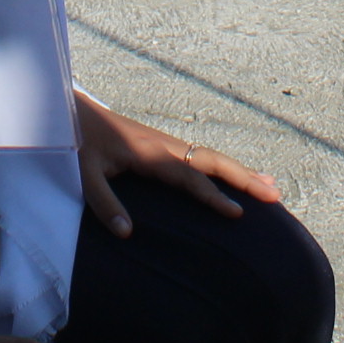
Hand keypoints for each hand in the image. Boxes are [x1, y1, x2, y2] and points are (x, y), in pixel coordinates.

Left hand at [75, 89, 282, 236]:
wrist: (69, 108)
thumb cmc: (76, 141)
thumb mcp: (82, 173)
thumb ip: (103, 203)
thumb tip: (127, 234)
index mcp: (149, 152)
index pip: (189, 177)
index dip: (213, 196)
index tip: (237, 213)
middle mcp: (164, 145)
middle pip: (212, 161)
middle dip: (244, 178)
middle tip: (274, 195)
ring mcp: (165, 144)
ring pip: (211, 158)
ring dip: (240, 172)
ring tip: (270, 187)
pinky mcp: (161, 146)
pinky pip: (200, 158)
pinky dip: (224, 168)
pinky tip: (234, 178)